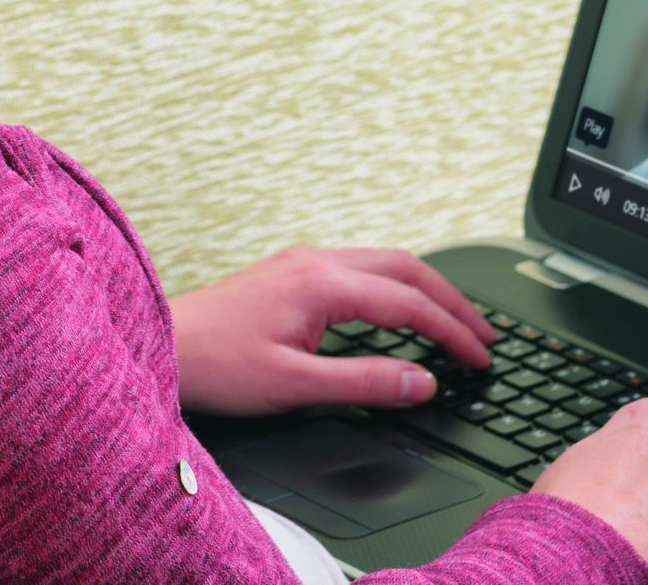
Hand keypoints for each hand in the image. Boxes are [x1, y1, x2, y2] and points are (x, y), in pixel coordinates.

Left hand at [169, 247, 494, 415]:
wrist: (163, 345)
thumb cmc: (216, 365)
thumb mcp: (295, 384)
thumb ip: (365, 381)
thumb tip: (422, 381)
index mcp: (322, 284)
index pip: (409, 304)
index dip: (452, 333)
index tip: (480, 360)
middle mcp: (314, 262)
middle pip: (406, 268)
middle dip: (451, 301)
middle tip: (483, 336)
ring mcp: (301, 263)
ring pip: (383, 262)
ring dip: (424, 289)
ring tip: (454, 322)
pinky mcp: (289, 272)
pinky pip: (359, 268)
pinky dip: (394, 287)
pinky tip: (398, 310)